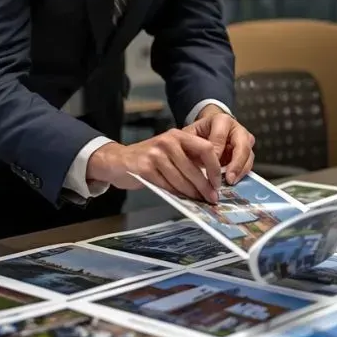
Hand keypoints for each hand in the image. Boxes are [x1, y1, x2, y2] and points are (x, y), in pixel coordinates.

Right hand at [86, 130, 221, 203]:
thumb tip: (212, 179)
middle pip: (194, 168)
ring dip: (191, 193)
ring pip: (180, 179)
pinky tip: (181, 198)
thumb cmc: (150, 158)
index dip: (215, 167)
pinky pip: (166, 185)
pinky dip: (175, 194)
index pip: (206, 148)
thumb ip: (189, 159)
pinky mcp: (145, 168)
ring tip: (199, 200)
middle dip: (205, 186)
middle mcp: (168, 141)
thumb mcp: (171, 150)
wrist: (119, 160)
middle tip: (212, 198)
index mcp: (179, 135)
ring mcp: (155, 154)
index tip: (218, 182)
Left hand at [184, 106, 254, 184]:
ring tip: (230, 182)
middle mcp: (237, 128)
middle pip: (242, 146)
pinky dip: (241, 174)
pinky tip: (232, 181)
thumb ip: (191, 145)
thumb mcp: (191, 134)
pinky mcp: (248, 151)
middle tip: (228, 179)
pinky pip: (248, 164)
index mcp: (222, 120)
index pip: (220, 138)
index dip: (215, 154)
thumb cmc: (200, 132)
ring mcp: (245, 139)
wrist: (209, 130)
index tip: (209, 167)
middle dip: (236, 164)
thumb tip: (193, 163)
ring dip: (240, 171)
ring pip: (248, 156)